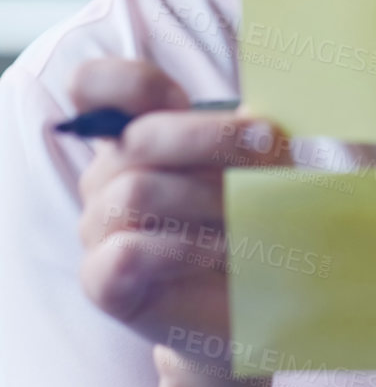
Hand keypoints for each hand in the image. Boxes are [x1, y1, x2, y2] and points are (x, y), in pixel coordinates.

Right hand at [71, 58, 291, 372]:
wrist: (258, 304)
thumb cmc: (258, 221)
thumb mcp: (262, 166)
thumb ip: (250, 132)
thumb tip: (256, 116)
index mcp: (138, 134)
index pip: (94, 86)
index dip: (129, 82)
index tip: (183, 98)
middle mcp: (108, 176)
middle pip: (137, 136)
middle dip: (212, 138)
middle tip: (270, 149)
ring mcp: (100, 229)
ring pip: (135, 190)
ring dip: (207, 199)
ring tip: (253, 218)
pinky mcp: (103, 281)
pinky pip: (127, 251)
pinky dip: (184, 248)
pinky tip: (222, 254)